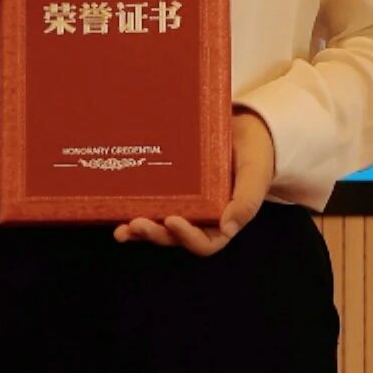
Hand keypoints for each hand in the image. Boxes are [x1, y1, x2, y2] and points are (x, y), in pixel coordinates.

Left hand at [116, 109, 276, 254]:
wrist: (247, 130)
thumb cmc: (255, 154)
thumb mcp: (255, 175)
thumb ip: (246, 201)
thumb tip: (228, 228)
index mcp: (222, 221)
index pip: (204, 243)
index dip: (186, 237)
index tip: (172, 220)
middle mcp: (200, 218)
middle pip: (174, 237)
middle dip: (155, 234)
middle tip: (137, 223)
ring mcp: (183, 205)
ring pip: (159, 226)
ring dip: (140, 230)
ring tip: (123, 227)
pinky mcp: (171, 189)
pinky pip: (151, 203)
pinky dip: (133, 209)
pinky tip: (116, 210)